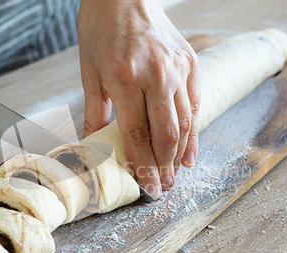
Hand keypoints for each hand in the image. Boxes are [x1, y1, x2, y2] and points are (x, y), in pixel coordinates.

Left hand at [78, 0, 200, 198]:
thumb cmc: (101, 30)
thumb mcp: (90, 71)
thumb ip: (95, 112)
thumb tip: (92, 144)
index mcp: (125, 78)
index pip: (137, 135)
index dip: (143, 166)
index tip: (148, 188)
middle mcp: (156, 75)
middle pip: (165, 134)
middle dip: (164, 167)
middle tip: (162, 188)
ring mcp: (177, 69)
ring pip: (184, 123)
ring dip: (180, 154)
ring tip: (175, 176)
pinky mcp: (191, 64)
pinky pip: (196, 105)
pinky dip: (194, 132)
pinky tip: (189, 151)